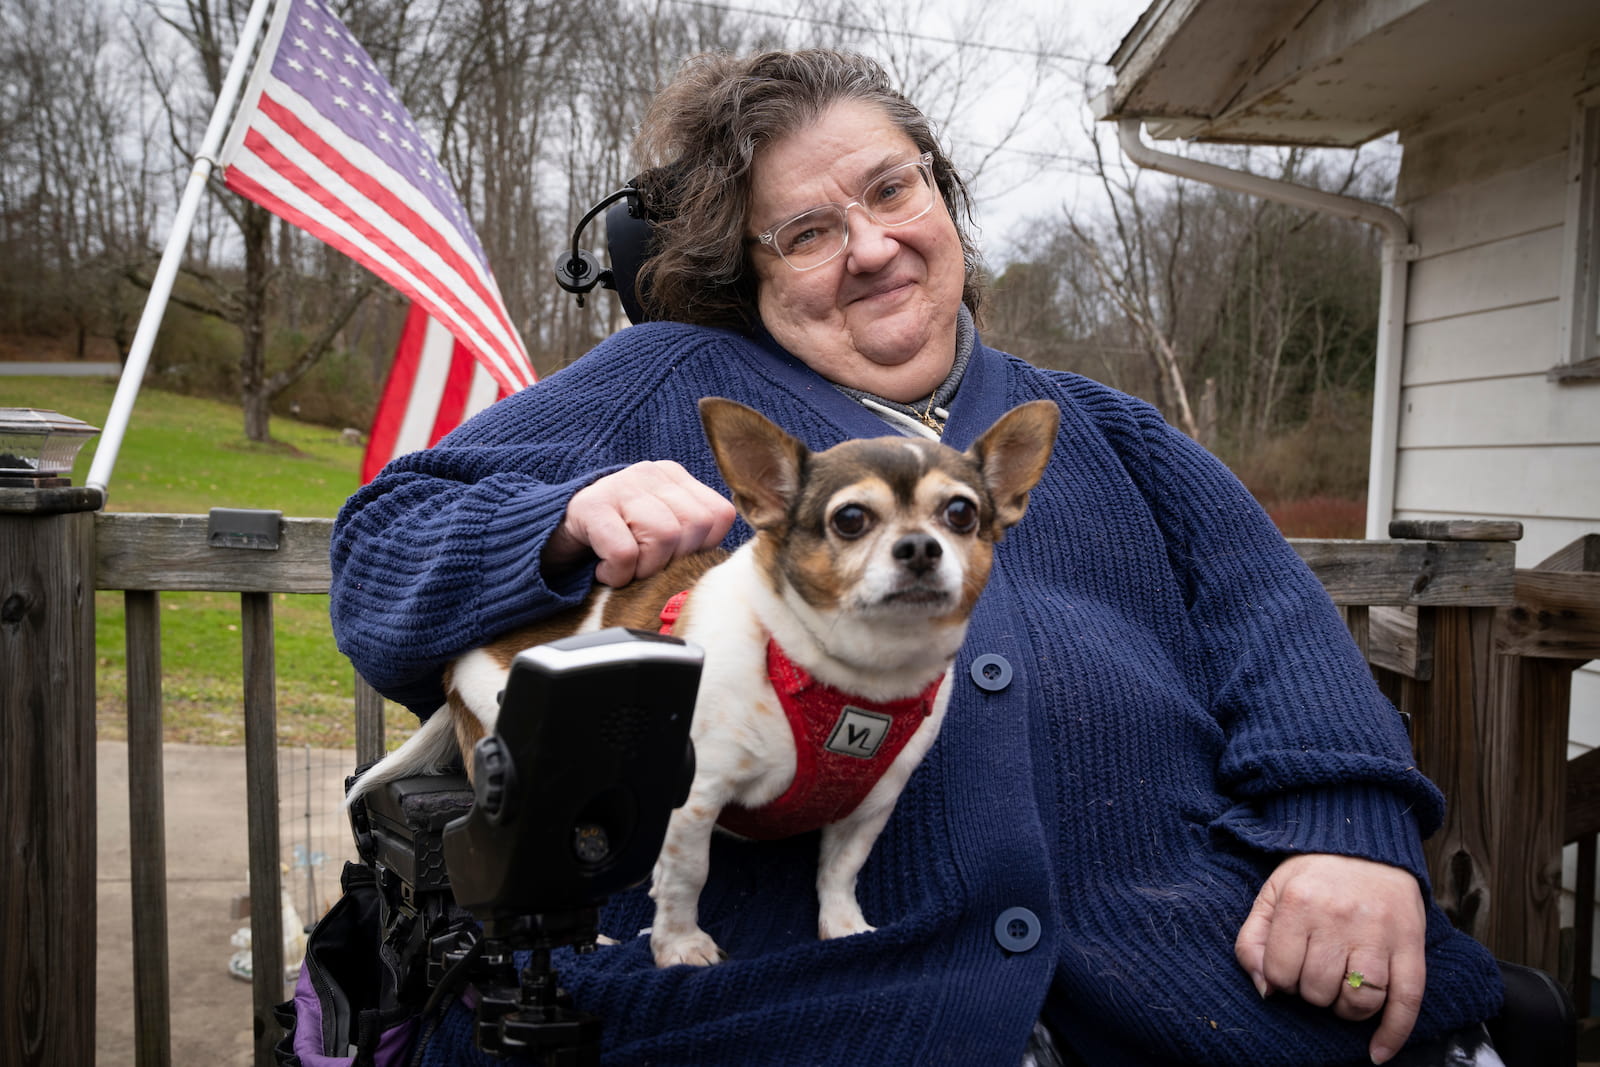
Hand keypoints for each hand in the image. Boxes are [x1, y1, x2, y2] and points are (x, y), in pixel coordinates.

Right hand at [543, 461, 735, 586]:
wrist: (549, 535)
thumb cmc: (615, 540)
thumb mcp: (659, 530)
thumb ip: (691, 537)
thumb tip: (716, 569)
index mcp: (675, 477)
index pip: (719, 515)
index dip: (701, 549)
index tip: (671, 558)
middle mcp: (650, 473)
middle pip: (694, 526)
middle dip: (672, 560)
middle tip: (643, 566)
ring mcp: (619, 485)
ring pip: (664, 537)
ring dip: (644, 569)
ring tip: (624, 568)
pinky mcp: (591, 506)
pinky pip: (624, 552)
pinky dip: (617, 574)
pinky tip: (604, 571)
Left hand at [1235, 853, 1426, 1064]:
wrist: (1366, 846)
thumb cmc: (1313, 876)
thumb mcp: (1271, 896)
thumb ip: (1253, 940)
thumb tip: (1265, 991)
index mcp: (1299, 903)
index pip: (1281, 973)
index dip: (1281, 981)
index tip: (1290, 969)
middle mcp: (1339, 919)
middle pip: (1319, 990)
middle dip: (1312, 993)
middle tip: (1317, 973)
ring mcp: (1379, 933)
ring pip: (1359, 1000)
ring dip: (1346, 1009)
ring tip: (1341, 991)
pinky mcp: (1410, 945)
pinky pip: (1407, 1000)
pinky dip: (1393, 1033)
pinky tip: (1378, 1053)